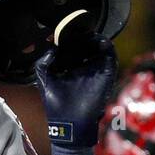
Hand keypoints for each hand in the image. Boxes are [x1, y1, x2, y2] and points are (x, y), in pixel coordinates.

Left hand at [33, 32, 118, 147]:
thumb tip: (52, 47)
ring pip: (99, 47)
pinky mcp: (106, 75)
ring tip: (85, 33)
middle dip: (81, 37)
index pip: (74, 48)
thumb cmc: (56, 106)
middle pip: (87, 45)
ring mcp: (96, 72)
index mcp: (72, 69)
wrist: (69, 125)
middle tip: (76, 29)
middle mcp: (85, 69)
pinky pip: (110, 55)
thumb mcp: (45, 80)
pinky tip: (95, 39)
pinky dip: (105, 44)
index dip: (70, 39)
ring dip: (93, 38)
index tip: (65, 32)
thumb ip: (44, 62)